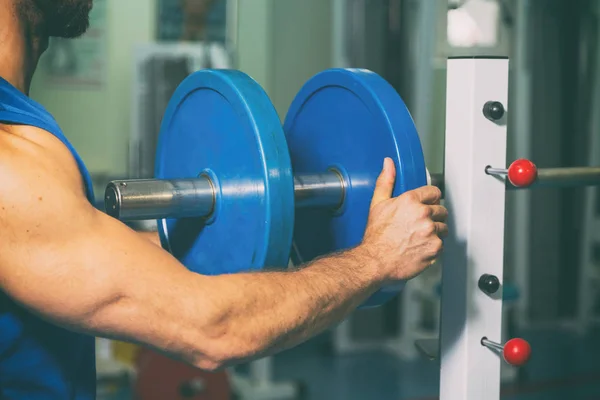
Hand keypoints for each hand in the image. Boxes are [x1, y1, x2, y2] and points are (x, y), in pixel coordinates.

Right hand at [361, 158, 447, 281]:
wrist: (375, 261)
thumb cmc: (376, 236)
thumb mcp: (378, 204)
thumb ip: (386, 181)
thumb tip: (388, 164)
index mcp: (411, 201)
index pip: (434, 193)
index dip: (430, 199)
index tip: (427, 205)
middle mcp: (423, 214)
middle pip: (441, 210)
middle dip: (433, 216)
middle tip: (420, 224)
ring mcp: (431, 232)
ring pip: (443, 228)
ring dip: (435, 232)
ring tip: (419, 237)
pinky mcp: (435, 248)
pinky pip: (441, 245)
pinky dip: (433, 247)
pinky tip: (420, 247)